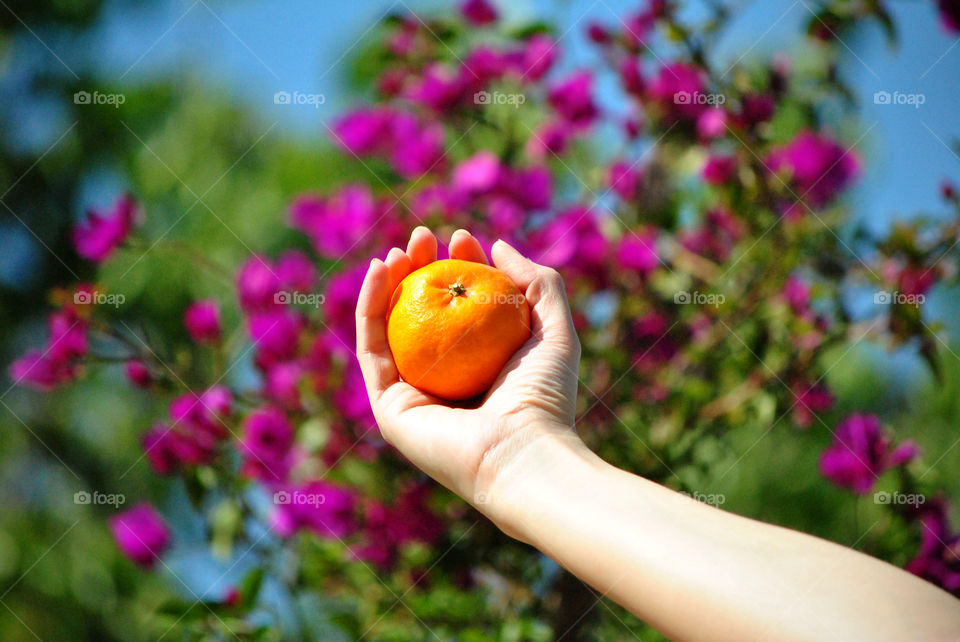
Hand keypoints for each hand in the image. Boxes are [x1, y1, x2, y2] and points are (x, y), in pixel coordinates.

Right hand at [355, 227, 583, 519]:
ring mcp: (413, 395)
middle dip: (420, 269)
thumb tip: (498, 246)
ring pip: (390, 328)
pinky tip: (380, 268)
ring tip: (402, 247)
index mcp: (480, 367)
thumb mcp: (554, 327)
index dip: (459, 268)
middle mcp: (445, 381)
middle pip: (422, 314)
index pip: (462, 307)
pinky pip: (372, 348)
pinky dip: (370, 306)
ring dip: (390, 282)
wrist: (523, 452)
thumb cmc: (545, 396)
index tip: (462, 237)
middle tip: (424, 236)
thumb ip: (537, 282)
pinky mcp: (388, 407)